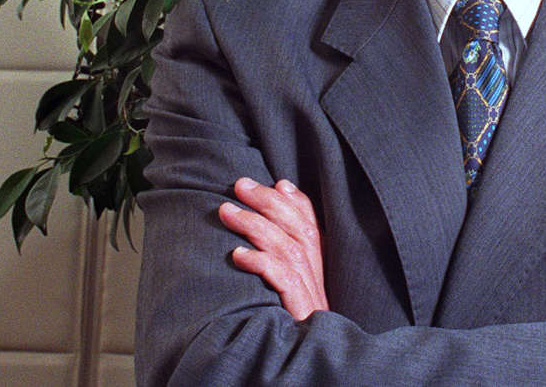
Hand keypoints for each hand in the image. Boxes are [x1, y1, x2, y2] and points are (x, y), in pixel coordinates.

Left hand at [218, 177, 328, 320]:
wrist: (309, 362)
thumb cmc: (297, 325)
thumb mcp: (298, 287)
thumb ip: (290, 258)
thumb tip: (271, 228)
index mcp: (317, 266)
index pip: (311, 222)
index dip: (295, 200)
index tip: (276, 182)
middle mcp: (316, 273)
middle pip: (296, 227)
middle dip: (267, 202)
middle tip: (239, 186)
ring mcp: (309, 291)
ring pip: (286, 246)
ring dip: (254, 225)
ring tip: (228, 211)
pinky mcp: (298, 309)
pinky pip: (281, 278)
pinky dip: (260, 262)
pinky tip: (238, 255)